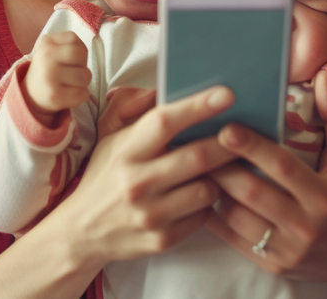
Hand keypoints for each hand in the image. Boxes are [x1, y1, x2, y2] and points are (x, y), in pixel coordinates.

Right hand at [22, 31, 90, 124]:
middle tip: (72, 72)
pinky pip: (83, 93)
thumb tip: (85, 53)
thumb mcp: (53, 48)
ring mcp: (49, 76)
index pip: (73, 38)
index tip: (67, 59)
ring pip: (85, 76)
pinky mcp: (55, 95)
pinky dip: (82, 95)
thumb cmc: (49, 68)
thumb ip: (70, 45)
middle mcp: (46, 56)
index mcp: (46, 41)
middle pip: (80, 54)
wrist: (31, 94)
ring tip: (71, 83)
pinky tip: (70, 93)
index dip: (77, 49)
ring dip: (83, 82)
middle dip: (82, 64)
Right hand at [50, 86, 243, 267]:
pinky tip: (196, 197)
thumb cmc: (103, 176)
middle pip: (197, 156)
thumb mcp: (110, 138)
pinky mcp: (162, 240)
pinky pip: (203, 216)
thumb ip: (137, 111)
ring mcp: (150, 214)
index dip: (197, 106)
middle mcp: (137, 182)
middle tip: (244, 132)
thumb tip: (167, 88)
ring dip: (218, 177)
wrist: (82, 231)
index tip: (226, 94)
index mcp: (125, 151)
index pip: (164, 122)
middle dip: (228, 142)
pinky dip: (206, 204)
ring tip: (215, 170)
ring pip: (207, 189)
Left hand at [201, 69, 326, 288]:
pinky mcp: (272, 265)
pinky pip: (231, 239)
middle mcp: (305, 225)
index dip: (253, 146)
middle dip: (220, 166)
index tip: (228, 127)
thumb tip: (321, 77)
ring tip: (191, 165)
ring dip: (211, 189)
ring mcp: (287, 249)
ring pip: (236, 217)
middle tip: (195, 142)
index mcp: (324, 196)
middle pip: (251, 191)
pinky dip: (211, 215)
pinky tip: (199, 192)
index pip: (283, 166)